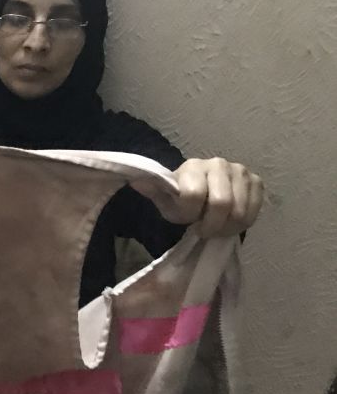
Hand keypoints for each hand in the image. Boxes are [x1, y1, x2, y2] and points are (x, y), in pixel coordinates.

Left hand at [133, 157, 262, 237]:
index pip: (194, 194)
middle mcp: (218, 164)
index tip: (186, 219)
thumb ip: (152, 190)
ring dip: (227, 227)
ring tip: (216, 226)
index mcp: (192, 166)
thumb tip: (136, 182)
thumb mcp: (163, 198)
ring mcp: (240, 171)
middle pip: (222, 203)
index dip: (189, 213)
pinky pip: (255, 211)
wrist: (202, 195)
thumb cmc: (180, 198)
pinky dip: (242, 223)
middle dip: (211, 224)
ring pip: (240, 210)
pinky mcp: (256, 182)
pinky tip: (230, 222)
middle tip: (204, 229)